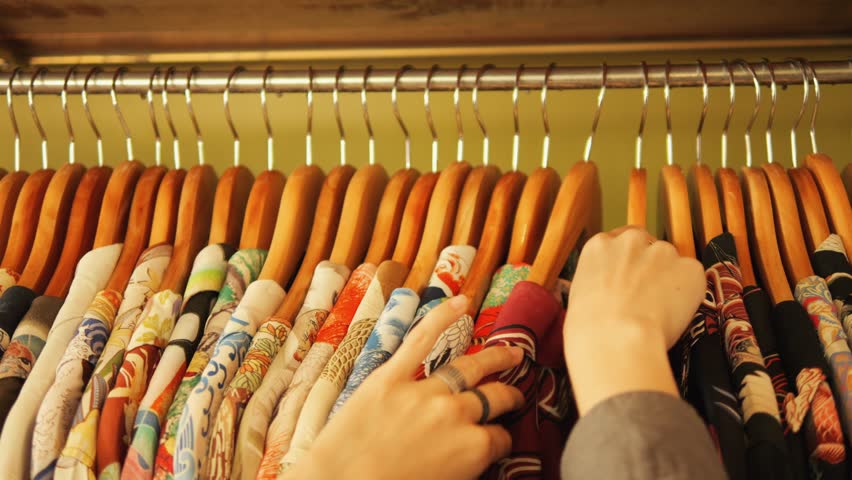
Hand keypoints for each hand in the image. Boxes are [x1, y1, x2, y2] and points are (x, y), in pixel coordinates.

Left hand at [286, 295, 524, 479]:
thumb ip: (466, 465)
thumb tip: (475, 455)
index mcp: (472, 449)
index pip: (500, 437)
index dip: (502, 438)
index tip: (500, 437)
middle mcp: (455, 414)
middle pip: (493, 397)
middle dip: (508, 394)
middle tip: (516, 391)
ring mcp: (424, 391)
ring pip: (468, 368)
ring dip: (493, 357)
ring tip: (510, 352)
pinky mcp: (390, 377)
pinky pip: (421, 340)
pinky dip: (441, 318)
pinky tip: (461, 303)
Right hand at [565, 227, 704, 414]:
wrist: (616, 340)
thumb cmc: (590, 329)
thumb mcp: (578, 296)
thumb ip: (597, 282)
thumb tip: (609, 292)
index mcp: (600, 246)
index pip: (619, 241)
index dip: (628, 262)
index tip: (630, 278)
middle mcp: (630, 241)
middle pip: (648, 246)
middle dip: (650, 266)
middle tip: (647, 295)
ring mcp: (662, 251)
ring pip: (672, 262)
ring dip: (670, 280)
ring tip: (661, 310)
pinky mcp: (689, 268)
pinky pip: (693, 278)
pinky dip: (690, 294)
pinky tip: (676, 314)